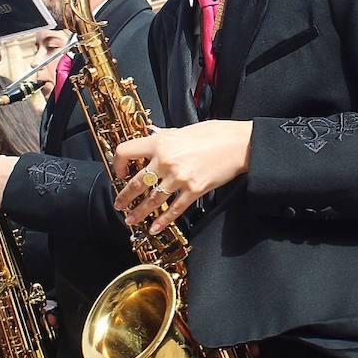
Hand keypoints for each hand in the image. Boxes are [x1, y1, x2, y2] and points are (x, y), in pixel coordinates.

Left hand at [111, 121, 253, 231]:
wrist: (239, 144)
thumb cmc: (215, 133)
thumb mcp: (184, 129)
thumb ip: (165, 136)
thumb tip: (154, 136)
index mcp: (160, 142)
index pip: (126, 152)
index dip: (118, 164)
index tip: (119, 173)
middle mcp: (166, 160)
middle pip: (136, 182)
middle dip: (124, 197)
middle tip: (119, 205)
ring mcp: (179, 177)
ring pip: (152, 200)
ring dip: (139, 212)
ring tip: (131, 220)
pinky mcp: (194, 190)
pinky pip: (174, 209)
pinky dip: (163, 221)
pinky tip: (155, 227)